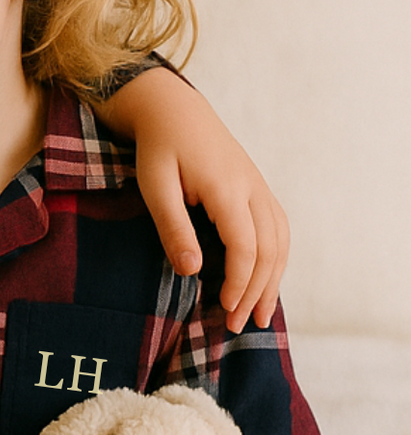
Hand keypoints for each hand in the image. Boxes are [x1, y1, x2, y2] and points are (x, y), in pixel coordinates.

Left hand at [93, 68, 289, 332]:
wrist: (173, 109)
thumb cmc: (158, 147)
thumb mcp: (154, 185)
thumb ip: (173, 227)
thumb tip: (192, 272)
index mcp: (228, 188)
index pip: (246, 247)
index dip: (239, 282)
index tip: (225, 309)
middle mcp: (252, 188)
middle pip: (270, 249)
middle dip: (257, 291)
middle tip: (240, 326)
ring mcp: (259, 187)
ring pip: (281, 241)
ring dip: (272, 280)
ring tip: (259, 315)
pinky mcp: (256, 188)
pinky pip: (278, 229)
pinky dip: (275, 259)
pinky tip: (265, 281)